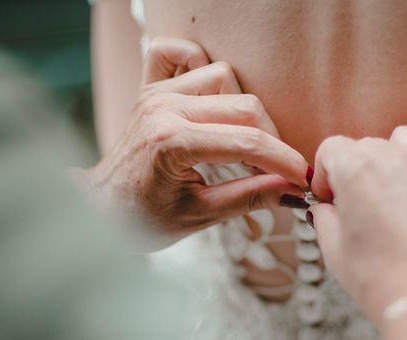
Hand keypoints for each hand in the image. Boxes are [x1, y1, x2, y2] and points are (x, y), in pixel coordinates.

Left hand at [74, 38, 308, 249]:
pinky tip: (213, 98)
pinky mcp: (152, 87)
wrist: (102, 209)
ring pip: (224, 76)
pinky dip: (202, 65)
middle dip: (271, 139)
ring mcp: (157, 93)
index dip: (284, 161)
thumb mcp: (201, 216)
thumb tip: (293, 191)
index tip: (303, 179)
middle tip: (276, 169)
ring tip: (244, 143)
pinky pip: (181, 53)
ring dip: (244, 108)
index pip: (247, 143)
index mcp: (171, 142)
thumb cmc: (144, 219)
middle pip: (244, 105)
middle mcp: (163, 107)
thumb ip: (251, 198)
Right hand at [310, 126, 406, 322]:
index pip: (332, 148)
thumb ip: (325, 218)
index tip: (330, 195)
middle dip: (359, 171)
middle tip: (362, 206)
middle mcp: (398, 156)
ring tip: (396, 201)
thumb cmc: (382, 281)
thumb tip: (327, 209)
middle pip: (369, 146)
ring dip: (395, 164)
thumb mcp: (334, 251)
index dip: (326, 173)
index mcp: (358, 168)